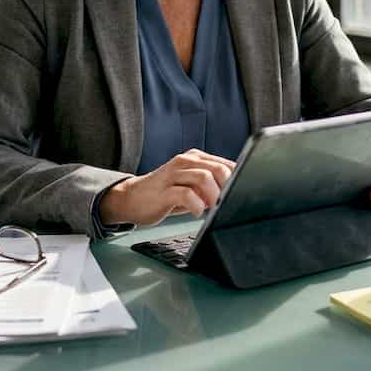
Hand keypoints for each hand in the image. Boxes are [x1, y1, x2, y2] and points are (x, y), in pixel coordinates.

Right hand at [99, 149, 235, 226]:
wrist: (132, 198)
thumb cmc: (165, 193)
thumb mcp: (191, 186)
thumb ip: (211, 185)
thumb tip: (236, 192)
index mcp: (195, 158)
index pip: (226, 164)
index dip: (237, 180)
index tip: (239, 196)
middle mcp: (184, 162)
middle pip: (218, 169)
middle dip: (227, 188)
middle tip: (226, 203)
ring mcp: (173, 174)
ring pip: (204, 177)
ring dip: (214, 196)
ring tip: (212, 208)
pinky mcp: (164, 190)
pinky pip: (186, 194)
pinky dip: (197, 205)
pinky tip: (197, 212)